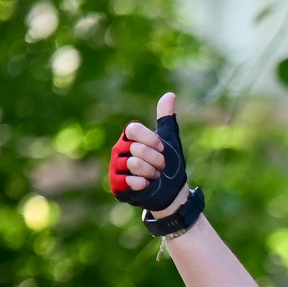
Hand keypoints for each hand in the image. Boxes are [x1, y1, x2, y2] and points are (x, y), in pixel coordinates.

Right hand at [109, 92, 189, 215]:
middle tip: (160, 167)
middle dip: (156, 160)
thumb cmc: (169, 164)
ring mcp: (115, 167)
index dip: (151, 140)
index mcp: (129, 137)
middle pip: (137, 148)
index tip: (162, 148)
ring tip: (153, 177)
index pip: (133, 130)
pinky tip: (146, 186)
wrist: (171, 191)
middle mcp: (119, 150)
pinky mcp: (116, 185)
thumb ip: (166, 118)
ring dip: (151, 173)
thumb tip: (170, 95)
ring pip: (134, 164)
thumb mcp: (170, 139)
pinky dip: (143, 184)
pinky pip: (130, 181)